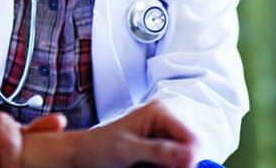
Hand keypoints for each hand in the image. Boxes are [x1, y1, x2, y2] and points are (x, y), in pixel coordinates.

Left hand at [68, 101, 195, 167]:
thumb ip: (156, 151)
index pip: (192, 140)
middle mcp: (165, 123)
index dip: (188, 159)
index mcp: (160, 113)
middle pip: (190, 153)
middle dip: (177, 165)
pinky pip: (172, 166)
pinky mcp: (159, 152)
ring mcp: (163, 138)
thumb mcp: (126, 149)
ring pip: (182, 162)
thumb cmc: (99, 148)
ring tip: (147, 167)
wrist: (83, 155)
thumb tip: (188, 154)